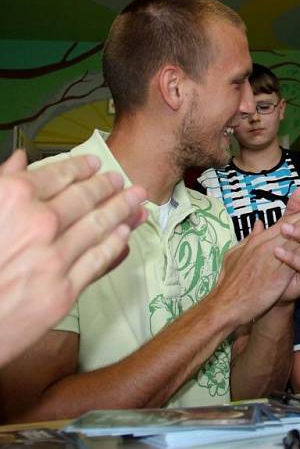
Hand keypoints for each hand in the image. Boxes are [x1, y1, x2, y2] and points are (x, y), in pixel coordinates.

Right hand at [0, 151, 146, 365]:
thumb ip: (1, 182)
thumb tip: (20, 158)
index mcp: (12, 198)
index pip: (58, 174)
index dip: (81, 167)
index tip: (95, 164)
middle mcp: (39, 224)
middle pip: (85, 198)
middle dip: (108, 187)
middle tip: (121, 180)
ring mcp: (54, 258)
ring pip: (99, 226)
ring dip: (122, 210)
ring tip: (137, 200)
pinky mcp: (64, 290)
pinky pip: (98, 260)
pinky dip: (115, 244)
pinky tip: (125, 234)